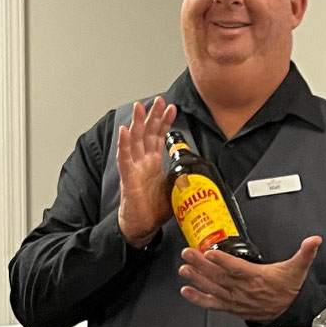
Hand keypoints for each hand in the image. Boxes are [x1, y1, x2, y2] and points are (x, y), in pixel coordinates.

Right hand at [116, 97, 177, 247]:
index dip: (165, 122)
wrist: (141, 226)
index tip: (173, 108)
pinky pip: (124, 158)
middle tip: (160, 100)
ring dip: (137, 122)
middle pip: (147, 133)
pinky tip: (124, 131)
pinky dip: (124, 144)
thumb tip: (202, 176)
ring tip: (140, 107)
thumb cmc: (154, 209)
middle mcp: (142, 161)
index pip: (159, 136)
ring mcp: (134, 168)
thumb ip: (184, 179)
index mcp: (153, 162)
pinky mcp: (128, 178)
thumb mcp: (175, 190)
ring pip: (134, 140)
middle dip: (154, 115)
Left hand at [178, 236, 322, 321]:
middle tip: (188, 254)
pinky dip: (198, 298)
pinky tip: (186, 291)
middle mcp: (243, 290)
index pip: (237, 268)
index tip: (210, 252)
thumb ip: (305, 253)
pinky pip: (212, 304)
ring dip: (197, 279)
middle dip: (201, 265)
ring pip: (213, 288)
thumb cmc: (288, 290)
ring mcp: (235, 299)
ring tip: (184, 269)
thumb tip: (314, 240)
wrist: (288, 313)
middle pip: (219, 276)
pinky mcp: (231, 307)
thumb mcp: (298, 269)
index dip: (223, 260)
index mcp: (257, 278)